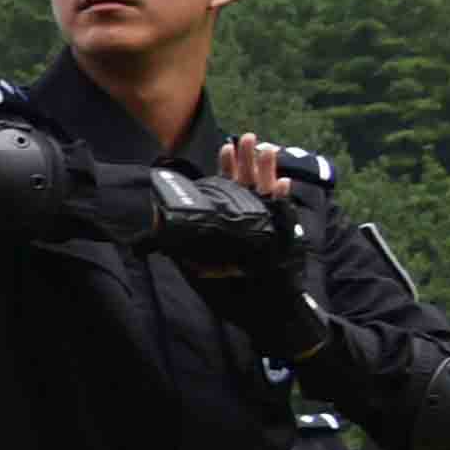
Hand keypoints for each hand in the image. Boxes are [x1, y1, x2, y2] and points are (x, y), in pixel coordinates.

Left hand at [162, 147, 320, 357]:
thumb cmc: (239, 293)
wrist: (270, 313)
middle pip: (250, 184)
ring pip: (268, 194)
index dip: (228, 168)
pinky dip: (283, 200)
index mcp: (237, 222)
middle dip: (248, 161)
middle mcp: (256, 221)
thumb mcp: (206, 271)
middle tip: (247, 136)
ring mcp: (272, 229)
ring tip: (266, 148)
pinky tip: (283, 183)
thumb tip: (164, 237)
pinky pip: (284, 217)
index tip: (225, 146)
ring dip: (267, 171)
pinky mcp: (285, 240)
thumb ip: (190, 254)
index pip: (231, 189)